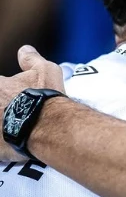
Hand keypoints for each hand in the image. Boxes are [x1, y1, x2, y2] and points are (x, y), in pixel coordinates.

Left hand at [0, 45, 64, 160]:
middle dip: (3, 111)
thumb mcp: (45, 70)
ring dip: (3, 126)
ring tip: (13, 129)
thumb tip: (25, 50)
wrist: (50, 126)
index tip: (12, 100)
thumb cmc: (46, 98)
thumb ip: (31, 59)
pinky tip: (11, 146)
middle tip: (14, 115)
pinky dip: (3, 146)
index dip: (5, 93)